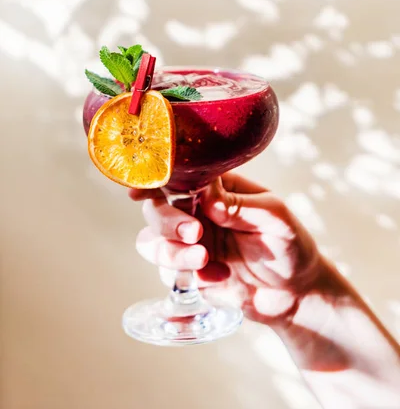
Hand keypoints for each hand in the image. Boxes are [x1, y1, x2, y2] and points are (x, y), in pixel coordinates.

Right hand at [130, 172, 322, 324]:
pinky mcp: (189, 272)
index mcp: (217, 189)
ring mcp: (190, 243)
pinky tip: (218, 279)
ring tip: (204, 262)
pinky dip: (186, 277)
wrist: (296, 294)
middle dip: (167, 222)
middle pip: (157, 208)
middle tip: (194, 233)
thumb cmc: (290, 246)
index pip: (180, 176)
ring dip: (171, 252)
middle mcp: (197, 211)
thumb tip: (207, 195)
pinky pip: (166, 272)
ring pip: (152, 241)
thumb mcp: (276, 219)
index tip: (141, 193)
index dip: (156, 181)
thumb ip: (241, 205)